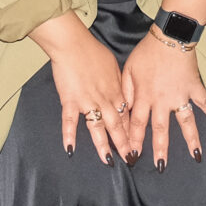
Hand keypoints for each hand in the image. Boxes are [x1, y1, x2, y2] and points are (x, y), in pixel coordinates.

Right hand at [40, 18, 132, 163]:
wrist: (73, 44)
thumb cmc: (93, 51)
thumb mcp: (113, 66)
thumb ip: (117, 82)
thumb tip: (121, 90)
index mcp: (116, 91)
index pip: (126, 115)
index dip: (132, 131)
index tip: (136, 143)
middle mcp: (104, 99)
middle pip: (117, 125)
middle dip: (124, 144)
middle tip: (130, 159)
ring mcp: (87, 101)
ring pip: (97, 127)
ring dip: (103, 145)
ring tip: (108, 161)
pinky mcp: (70, 100)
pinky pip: (70, 121)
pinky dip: (69, 135)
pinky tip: (70, 149)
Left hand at [122, 28, 205, 167]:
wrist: (169, 36)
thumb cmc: (146, 52)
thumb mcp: (128, 70)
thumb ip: (125, 92)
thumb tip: (122, 112)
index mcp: (144, 96)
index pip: (137, 124)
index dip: (133, 141)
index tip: (131, 157)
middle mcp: (162, 100)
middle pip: (161, 129)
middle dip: (160, 149)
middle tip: (160, 166)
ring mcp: (180, 95)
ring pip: (186, 122)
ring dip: (191, 140)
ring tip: (196, 156)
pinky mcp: (194, 87)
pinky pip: (205, 102)